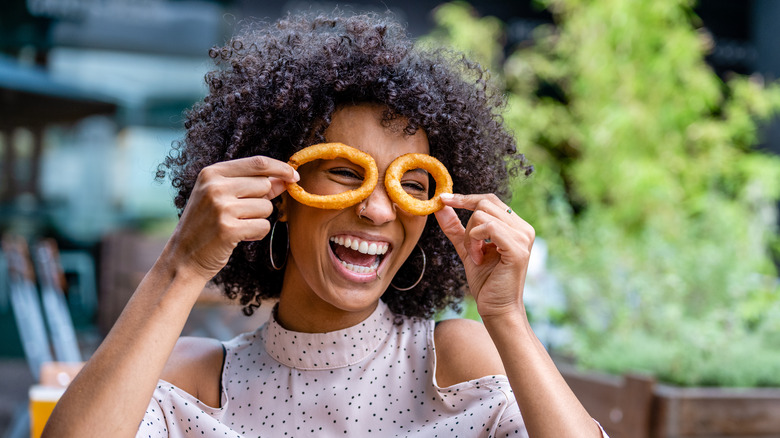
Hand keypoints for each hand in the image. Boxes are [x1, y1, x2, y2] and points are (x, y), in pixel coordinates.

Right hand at [168, 156, 298, 279]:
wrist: (183, 256)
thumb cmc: (207, 224)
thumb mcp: (221, 196)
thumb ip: (252, 185)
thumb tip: (286, 178)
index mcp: (212, 173)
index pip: (258, 163)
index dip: (281, 168)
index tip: (294, 175)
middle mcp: (215, 187)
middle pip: (264, 185)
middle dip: (262, 200)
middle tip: (243, 213)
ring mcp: (220, 208)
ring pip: (266, 207)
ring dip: (258, 219)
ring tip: (237, 225)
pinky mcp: (228, 229)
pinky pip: (263, 226)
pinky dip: (257, 233)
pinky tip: (239, 237)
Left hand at [434, 193, 533, 319]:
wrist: (497, 309)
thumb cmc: (486, 282)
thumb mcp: (467, 248)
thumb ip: (455, 227)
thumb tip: (440, 206)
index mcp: (516, 226)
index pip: (489, 200)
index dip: (465, 198)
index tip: (443, 199)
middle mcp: (524, 228)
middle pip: (484, 204)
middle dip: (467, 225)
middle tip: (468, 248)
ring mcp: (523, 237)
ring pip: (482, 215)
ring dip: (470, 237)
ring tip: (476, 257)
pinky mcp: (517, 249)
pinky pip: (488, 228)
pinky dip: (475, 241)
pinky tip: (478, 259)